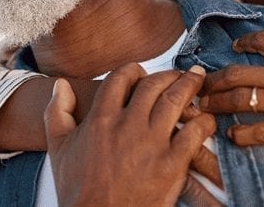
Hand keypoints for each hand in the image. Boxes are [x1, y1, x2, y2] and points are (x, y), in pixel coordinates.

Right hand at [45, 63, 216, 205]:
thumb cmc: (78, 192)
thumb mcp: (58, 149)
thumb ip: (57, 113)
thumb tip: (61, 86)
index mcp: (101, 119)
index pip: (121, 78)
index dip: (133, 70)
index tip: (141, 73)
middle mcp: (128, 125)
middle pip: (154, 84)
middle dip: (169, 74)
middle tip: (179, 74)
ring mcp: (152, 143)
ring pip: (176, 100)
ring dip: (190, 85)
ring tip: (197, 80)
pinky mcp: (172, 164)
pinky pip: (194, 133)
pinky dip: (203, 122)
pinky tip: (206, 120)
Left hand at [199, 18, 263, 175]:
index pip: (261, 42)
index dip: (242, 44)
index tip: (233, 49)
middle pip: (239, 74)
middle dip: (214, 79)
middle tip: (200, 84)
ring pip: (242, 101)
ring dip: (218, 105)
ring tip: (203, 109)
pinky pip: (259, 132)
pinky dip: (241, 134)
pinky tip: (232, 134)